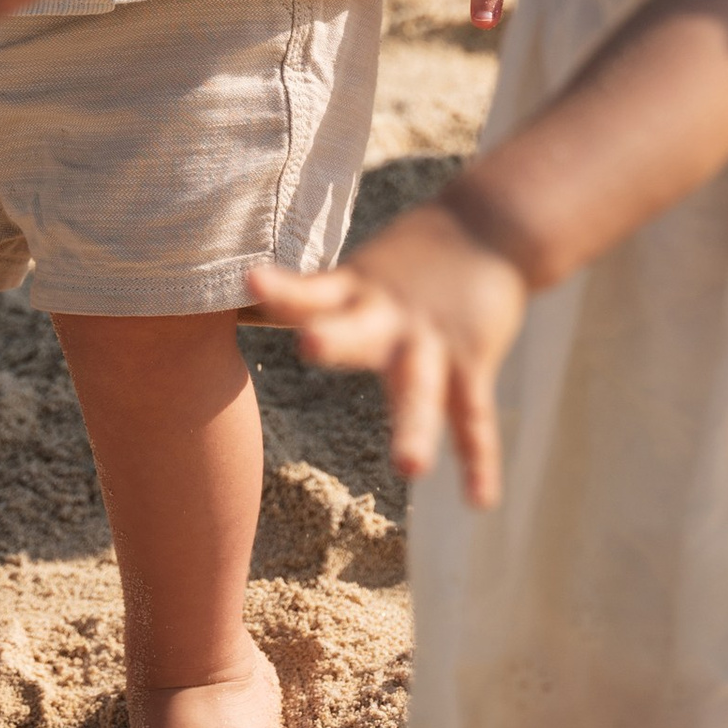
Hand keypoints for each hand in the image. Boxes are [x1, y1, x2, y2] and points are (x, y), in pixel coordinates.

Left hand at [250, 201, 527, 505]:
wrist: (493, 226)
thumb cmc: (409, 257)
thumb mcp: (357, 274)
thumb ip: (308, 299)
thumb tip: (234, 308)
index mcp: (355, 293)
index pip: (311, 292)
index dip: (280, 290)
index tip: (250, 282)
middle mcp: (388, 319)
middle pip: (358, 333)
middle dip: (335, 340)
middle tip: (309, 345)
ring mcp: (432, 342)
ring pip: (420, 389)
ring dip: (415, 427)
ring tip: (409, 470)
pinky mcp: (471, 360)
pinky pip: (473, 418)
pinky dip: (479, 461)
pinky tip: (480, 502)